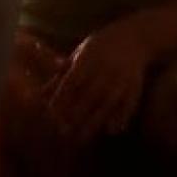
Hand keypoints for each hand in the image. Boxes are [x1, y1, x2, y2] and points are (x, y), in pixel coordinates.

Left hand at [50, 21, 153, 141]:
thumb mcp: (78, 55)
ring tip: (81, 138)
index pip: (72, 83)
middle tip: (63, 132)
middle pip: (88, 96)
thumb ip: (61, 74)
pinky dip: (121, 118)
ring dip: (94, 122)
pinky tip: (111, 131)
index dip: (62, 99)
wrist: (135, 37)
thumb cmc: (99, 47)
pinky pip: (129, 105)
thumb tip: (40, 93)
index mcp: (88, 60)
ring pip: (107, 104)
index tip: (52, 115)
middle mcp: (105, 70)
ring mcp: (122, 79)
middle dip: (75, 115)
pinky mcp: (135, 87)